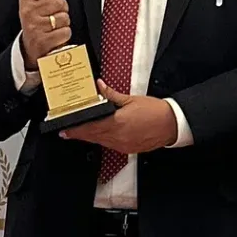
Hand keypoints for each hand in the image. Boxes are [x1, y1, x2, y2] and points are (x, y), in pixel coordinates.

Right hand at [18, 0, 72, 68]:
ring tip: (54, 27)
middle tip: (54, 15)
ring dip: (63, 23)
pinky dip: (64, 35)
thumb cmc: (39, 22)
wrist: (31, 47)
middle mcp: (28, 12)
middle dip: (62, 9)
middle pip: (59, 1)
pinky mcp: (42, 42)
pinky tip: (55, 36)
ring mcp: (34, 27)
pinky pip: (65, 32)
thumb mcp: (42, 2)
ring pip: (64, 17)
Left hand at [63, 82, 178, 152]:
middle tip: (66, 133)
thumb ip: (111, 95)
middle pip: (92, 137)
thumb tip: (99, 87)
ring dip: (90, 138)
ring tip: (80, 133)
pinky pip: (110, 146)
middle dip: (79, 135)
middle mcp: (118, 137)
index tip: (65, 130)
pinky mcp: (128, 150)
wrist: (171, 124)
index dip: (76, 130)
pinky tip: (99, 135)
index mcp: (117, 123)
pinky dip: (103, 140)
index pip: (90, 127)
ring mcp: (123, 146)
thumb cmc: (155, 111)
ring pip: (100, 142)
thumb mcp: (131, 99)